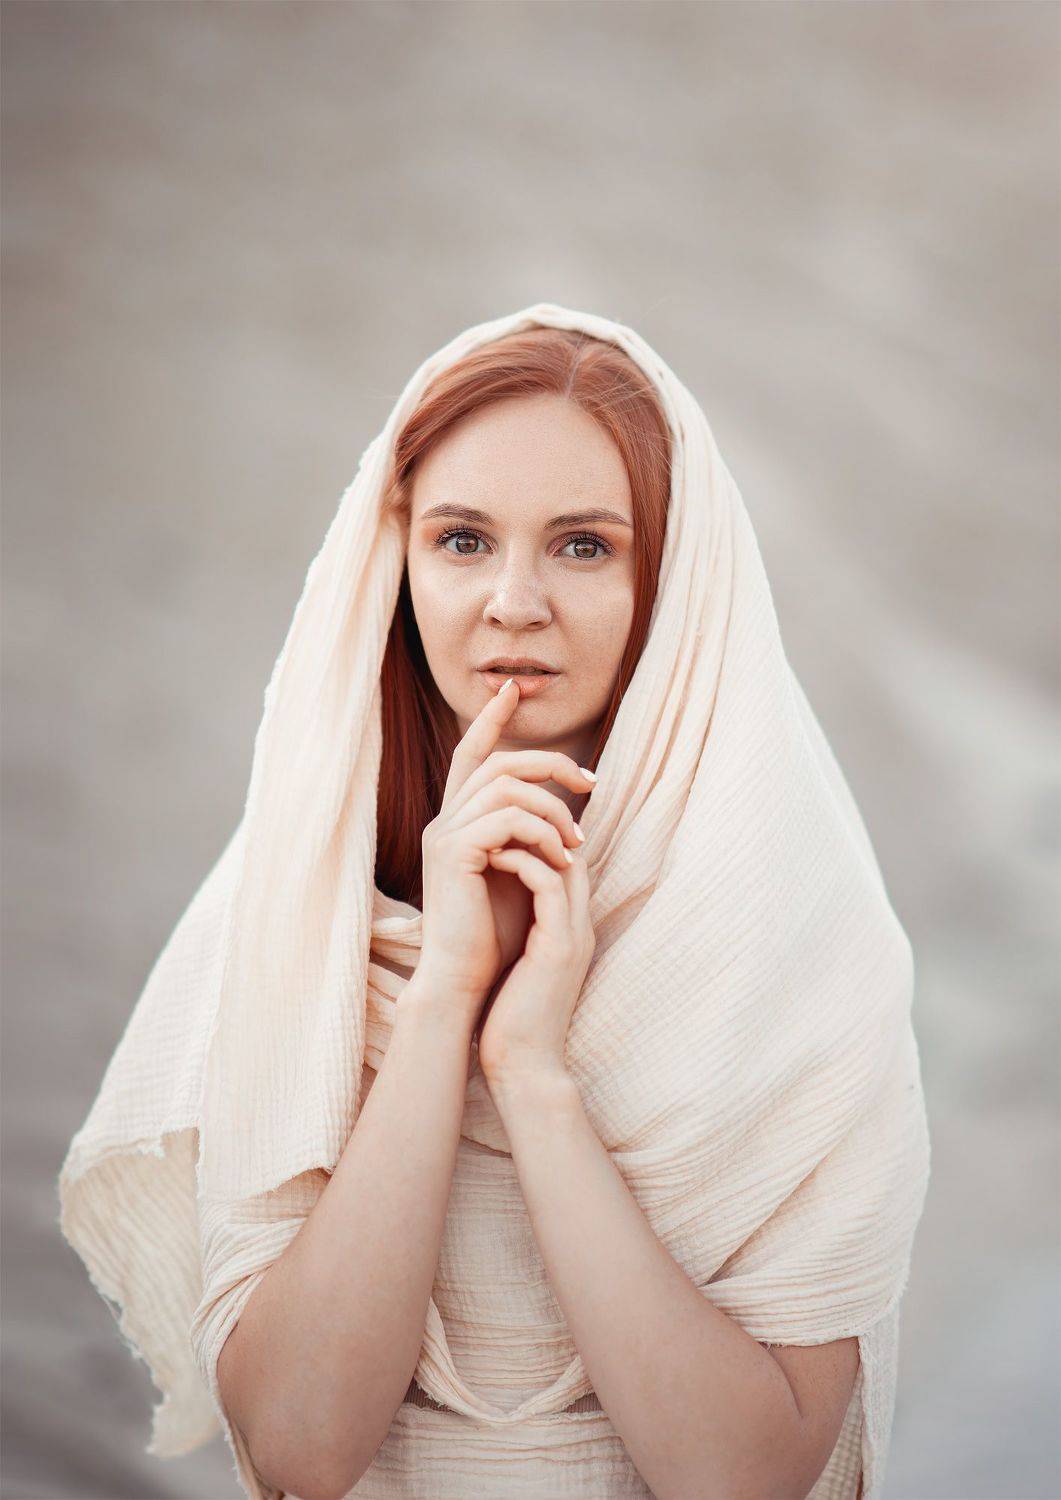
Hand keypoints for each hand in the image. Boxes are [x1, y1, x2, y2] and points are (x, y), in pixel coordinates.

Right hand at [418, 677, 593, 1035]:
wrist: (467, 982)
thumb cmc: (497, 937)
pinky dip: (542, 833)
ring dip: (554, 808)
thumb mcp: (520, 873)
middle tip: (590, 784)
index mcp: (458, 823)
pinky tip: (560, 860)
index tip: (515, 688)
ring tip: (578, 843)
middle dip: (549, 763)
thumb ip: (530, 836)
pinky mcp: (452, 855)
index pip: (471, 756)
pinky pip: (506, 819)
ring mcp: (444, 836)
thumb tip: (566, 808)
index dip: (492, 719)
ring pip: (506, 787)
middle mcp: (444, 822)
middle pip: (498, 762)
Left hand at [474, 835, 595, 1089]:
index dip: (538, 840)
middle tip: (497, 817)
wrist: (523, 1067)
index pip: (565, 865)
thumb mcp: (516, 965)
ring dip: (528, 839)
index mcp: (569, 931)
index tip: (498, 830)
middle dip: (539, 830)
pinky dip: (521, 863)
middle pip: (572, 854)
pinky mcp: (558, 947)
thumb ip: (515, 933)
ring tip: (491, 831)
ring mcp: (573, 936)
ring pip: (565, 862)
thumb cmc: (511, 1021)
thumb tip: (489, 909)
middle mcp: (579, 928)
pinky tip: (491, 858)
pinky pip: (546, 884)